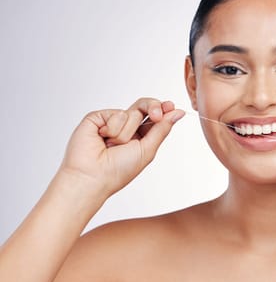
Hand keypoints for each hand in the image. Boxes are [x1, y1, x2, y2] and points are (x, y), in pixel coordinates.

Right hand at [58, 98, 184, 199]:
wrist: (92, 176)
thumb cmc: (118, 170)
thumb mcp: (147, 149)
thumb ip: (162, 129)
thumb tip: (178, 112)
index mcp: (140, 136)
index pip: (154, 117)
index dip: (163, 109)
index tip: (171, 105)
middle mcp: (126, 128)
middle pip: (144, 106)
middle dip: (153, 107)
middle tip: (157, 115)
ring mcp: (111, 122)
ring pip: (132, 112)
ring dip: (127, 132)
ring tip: (113, 146)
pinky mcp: (97, 118)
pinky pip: (116, 113)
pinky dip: (113, 128)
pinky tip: (103, 139)